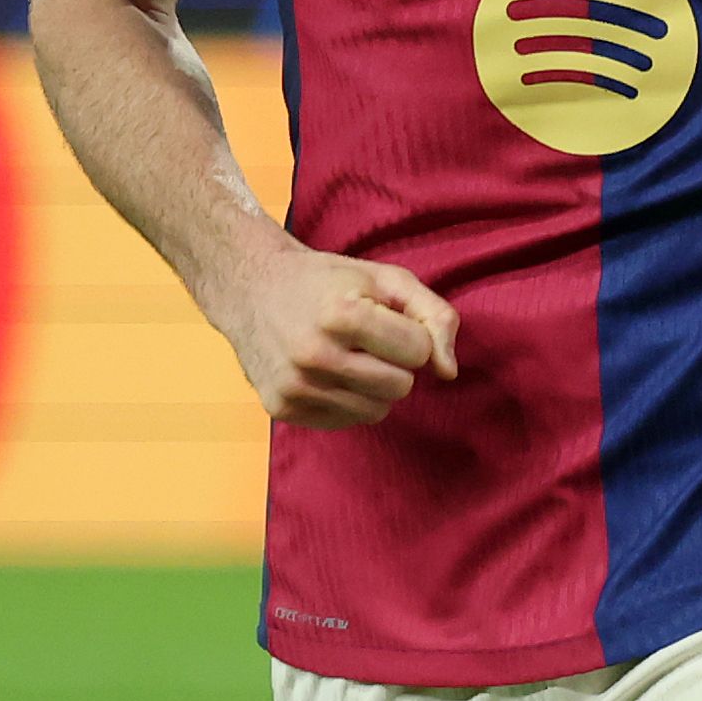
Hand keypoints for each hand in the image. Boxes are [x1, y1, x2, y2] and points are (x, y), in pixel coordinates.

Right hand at [214, 243, 458, 428]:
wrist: (252, 289)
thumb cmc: (328, 282)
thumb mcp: (386, 279)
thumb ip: (433, 315)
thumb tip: (449, 371)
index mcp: (341, 313)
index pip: (418, 351)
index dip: (411, 334)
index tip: (387, 320)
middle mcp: (314, 354)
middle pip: (401, 387)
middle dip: (396, 363)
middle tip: (368, 340)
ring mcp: (295, 386)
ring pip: (377, 410)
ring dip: (375, 385)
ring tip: (349, 355)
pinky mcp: (282, 408)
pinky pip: (347, 421)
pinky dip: (349, 400)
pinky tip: (328, 372)